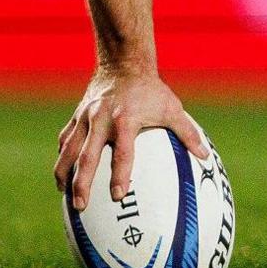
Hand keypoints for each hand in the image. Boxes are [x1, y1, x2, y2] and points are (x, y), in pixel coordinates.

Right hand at [54, 68, 208, 211]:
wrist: (123, 62)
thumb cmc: (150, 89)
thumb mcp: (171, 108)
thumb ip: (188, 133)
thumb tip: (204, 157)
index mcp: (125, 120)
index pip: (123, 153)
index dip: (120, 174)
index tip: (118, 196)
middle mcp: (102, 120)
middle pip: (88, 156)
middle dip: (81, 182)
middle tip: (80, 205)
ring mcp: (86, 117)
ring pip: (69, 149)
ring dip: (64, 172)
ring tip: (63, 195)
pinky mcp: (78, 115)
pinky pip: (66, 138)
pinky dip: (62, 156)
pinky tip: (62, 172)